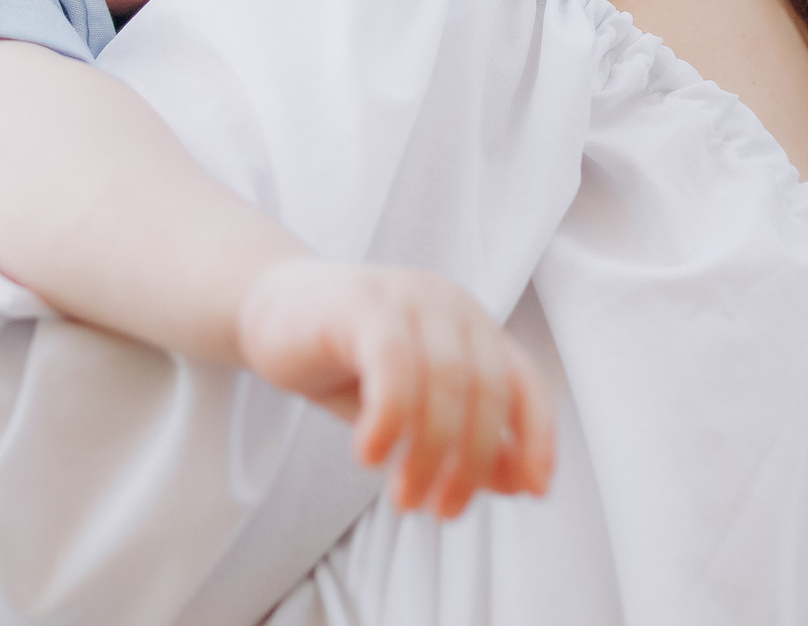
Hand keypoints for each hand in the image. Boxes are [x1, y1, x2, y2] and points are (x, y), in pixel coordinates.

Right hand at [237, 258, 556, 517]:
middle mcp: (450, 305)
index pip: (525, 383)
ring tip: (403, 497)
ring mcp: (407, 297)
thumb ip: (465, 439)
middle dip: (471, 463)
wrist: (269, 309)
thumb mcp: (413, 409)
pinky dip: (390, 419)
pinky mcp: (361, 302)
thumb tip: (519, 483)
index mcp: (473, 326)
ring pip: (444, 383)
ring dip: (429, 454)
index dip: (538, 438)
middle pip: (486, 391)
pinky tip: (369, 456)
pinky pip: (393, 363)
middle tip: (441, 510)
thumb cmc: (346, 360)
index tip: (533, 491)